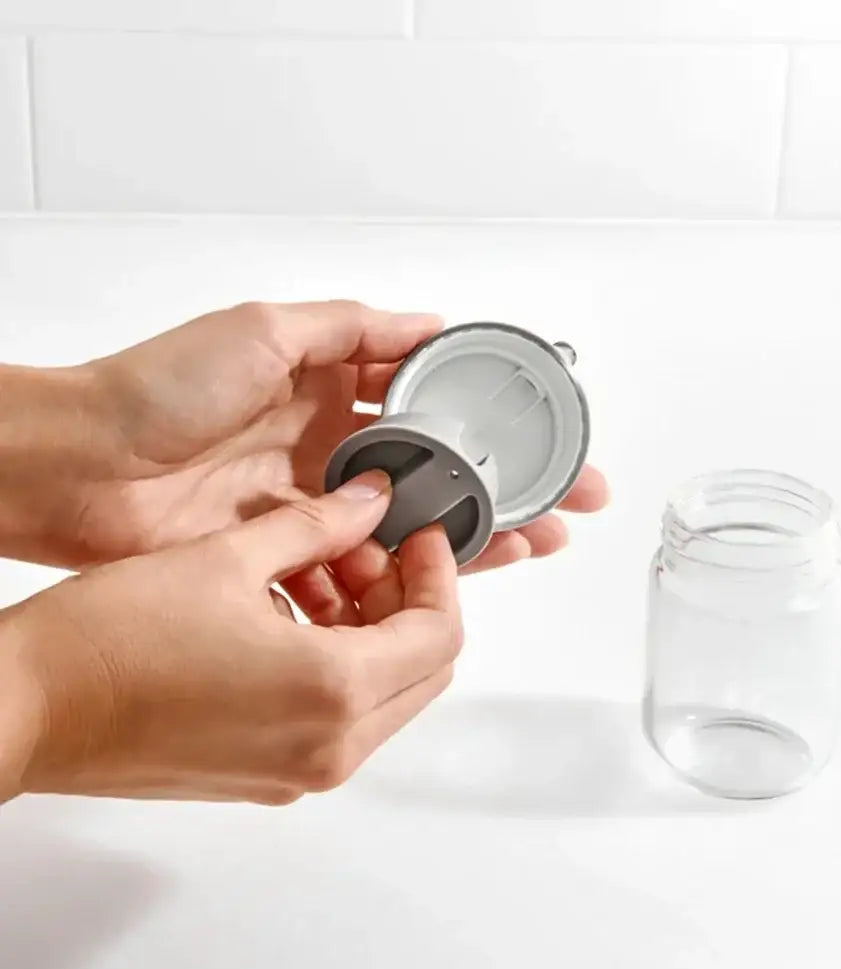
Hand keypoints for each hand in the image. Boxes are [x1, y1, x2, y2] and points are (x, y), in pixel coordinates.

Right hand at [0, 471, 461, 804]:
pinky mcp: (269, 777)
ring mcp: (300, 772)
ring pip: (382, 693)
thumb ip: (319, 526)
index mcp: (333, 692)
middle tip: (367, 547)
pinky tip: (290, 610)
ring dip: (370, 629)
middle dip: (407, 600)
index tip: (421, 535)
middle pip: (422, 669)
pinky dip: (337, 663)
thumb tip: (371, 500)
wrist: (30, 709)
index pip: (440, 634)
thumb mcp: (231, 557)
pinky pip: (337, 717)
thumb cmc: (112, 640)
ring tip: (318, 569)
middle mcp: (329, 747)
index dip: (441, 574)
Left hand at [29, 300, 606, 570]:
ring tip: (531, 545)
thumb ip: (350, 328)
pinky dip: (402, 577)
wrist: (81, 468)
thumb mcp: (262, 330)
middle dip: (507, 487)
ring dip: (473, 537)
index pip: (435, 406)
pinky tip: (446, 583)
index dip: (493, 422)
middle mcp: (330, 449)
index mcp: (331, 390)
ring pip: (413, 526)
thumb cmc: (158, 389)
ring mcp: (314, 505)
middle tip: (568, 502)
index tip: (545, 438)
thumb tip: (428, 323)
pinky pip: (362, 569)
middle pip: (440, 471)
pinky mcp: (290, 553)